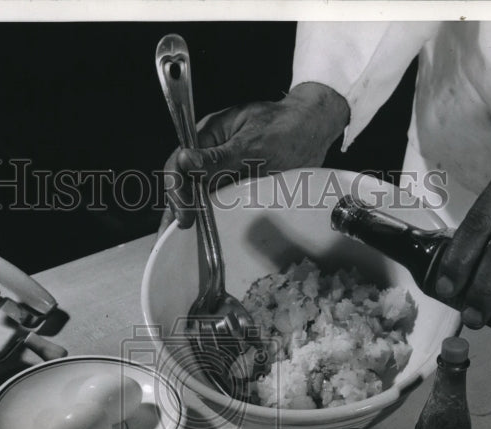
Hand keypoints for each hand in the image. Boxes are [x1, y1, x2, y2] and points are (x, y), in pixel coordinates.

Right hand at [159, 82, 348, 233]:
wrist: (314, 130)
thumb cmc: (285, 128)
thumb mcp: (252, 143)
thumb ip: (218, 157)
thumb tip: (186, 161)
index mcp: (208, 136)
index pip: (179, 163)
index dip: (176, 188)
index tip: (183, 211)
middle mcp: (210, 154)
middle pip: (185, 183)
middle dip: (180, 206)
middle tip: (183, 228)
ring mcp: (223, 171)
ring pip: (199, 195)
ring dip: (193, 214)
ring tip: (184, 238)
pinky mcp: (237, 185)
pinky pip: (219, 203)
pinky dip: (212, 217)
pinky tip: (205, 232)